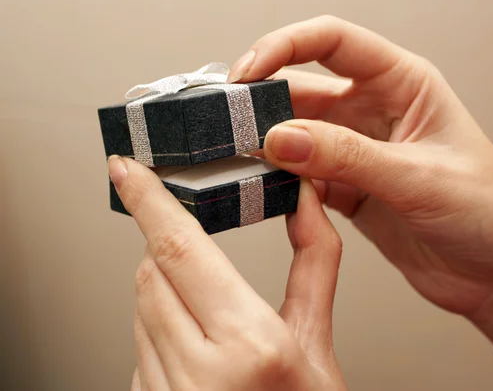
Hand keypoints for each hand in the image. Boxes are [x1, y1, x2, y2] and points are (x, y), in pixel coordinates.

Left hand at [107, 156, 345, 390]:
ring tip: (210, 318)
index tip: (126, 169)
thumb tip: (308, 204)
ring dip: (165, 292)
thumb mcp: (318, 344)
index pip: (181, 249)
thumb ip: (314, 266)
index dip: (149, 201)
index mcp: (251, 347)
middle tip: (197, 248)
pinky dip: (159, 329)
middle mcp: (201, 374)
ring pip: (141, 308)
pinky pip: (138, 345)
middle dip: (168, 248)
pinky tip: (197, 350)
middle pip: (152, 273)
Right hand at [229, 15, 492, 315]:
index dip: (285, 47)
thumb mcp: (419, 177)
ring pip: (297, 135)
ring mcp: (359, 152)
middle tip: (228, 125)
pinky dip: (281, 182)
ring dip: (268, 145)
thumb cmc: (491, 212)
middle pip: (303, 89)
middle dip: (263, 102)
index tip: (248, 74)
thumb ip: (347, 157)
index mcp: (403, 84)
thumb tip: (280, 138)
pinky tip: (266, 189)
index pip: (333, 42)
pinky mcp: (350, 190)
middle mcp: (376, 111)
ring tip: (237, 158)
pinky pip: (302, 176)